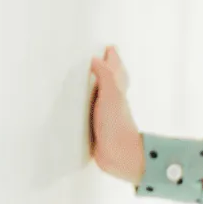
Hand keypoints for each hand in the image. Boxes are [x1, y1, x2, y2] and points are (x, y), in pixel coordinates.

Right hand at [89, 46, 145, 183]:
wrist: (119, 156)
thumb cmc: (117, 124)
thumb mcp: (112, 94)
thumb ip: (106, 76)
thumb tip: (97, 59)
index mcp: (117, 90)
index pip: (116, 70)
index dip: (113, 59)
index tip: (109, 48)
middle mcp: (113, 100)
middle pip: (110, 80)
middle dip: (106, 69)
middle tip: (101, 58)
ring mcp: (105, 114)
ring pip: (101, 95)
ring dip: (97, 86)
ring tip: (89, 78)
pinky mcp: (97, 128)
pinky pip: (92, 111)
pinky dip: (88, 105)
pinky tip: (83, 108)